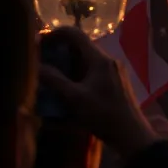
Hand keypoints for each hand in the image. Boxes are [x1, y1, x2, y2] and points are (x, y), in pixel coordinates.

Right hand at [37, 28, 159, 157]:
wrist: (131, 134)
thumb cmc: (103, 115)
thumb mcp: (74, 98)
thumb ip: (54, 80)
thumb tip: (36, 66)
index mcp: (100, 59)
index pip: (75, 34)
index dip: (54, 34)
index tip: (39, 44)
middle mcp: (109, 60)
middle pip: (80, 46)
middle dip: (59, 50)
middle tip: (41, 61)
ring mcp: (114, 70)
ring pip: (86, 58)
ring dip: (68, 63)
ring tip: (51, 74)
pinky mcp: (115, 81)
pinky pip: (93, 69)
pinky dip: (78, 72)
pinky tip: (69, 86)